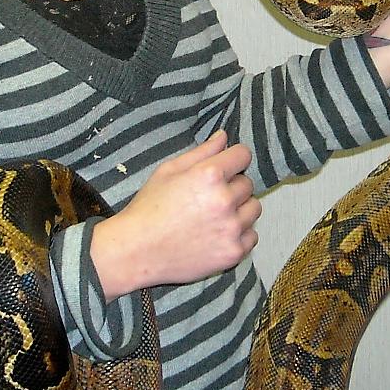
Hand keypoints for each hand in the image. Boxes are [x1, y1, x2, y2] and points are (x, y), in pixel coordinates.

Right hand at [90, 130, 261, 299]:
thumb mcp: (168, 171)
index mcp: (209, 175)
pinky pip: (252, 236)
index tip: (225, 167)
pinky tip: (218, 234)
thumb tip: (224, 137)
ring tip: (215, 216)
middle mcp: (224, 200)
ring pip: (253, 209)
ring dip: (239, 209)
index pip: (243, 155)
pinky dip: (239, 234)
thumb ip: (201, 152)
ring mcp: (231, 228)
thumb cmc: (148, 208)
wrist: (136, 251)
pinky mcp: (233, 252)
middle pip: (247, 183)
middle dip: (232, 186)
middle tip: (208, 197)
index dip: (233, 159)